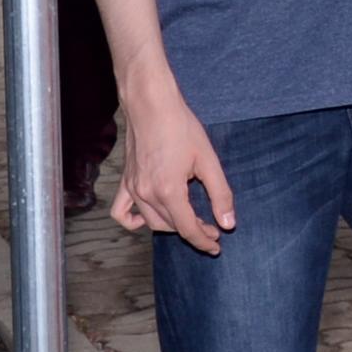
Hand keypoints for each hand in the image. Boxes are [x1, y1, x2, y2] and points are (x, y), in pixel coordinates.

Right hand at [111, 86, 236, 254]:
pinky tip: (149, 219)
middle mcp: (146, 194)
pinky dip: (134, 221)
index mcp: (168, 191)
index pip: (187, 229)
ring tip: (191, 221)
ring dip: (171, 226)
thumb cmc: (181, 128)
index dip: (204, 241)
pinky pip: (122, 212)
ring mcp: (132, 189)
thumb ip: (220, 194)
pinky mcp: (125, 181)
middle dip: (192, 231)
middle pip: (170, 227)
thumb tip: (229, 223)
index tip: (217, 246)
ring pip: (151, 222)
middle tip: (212, 227)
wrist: (151, 106)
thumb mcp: (208, 160)